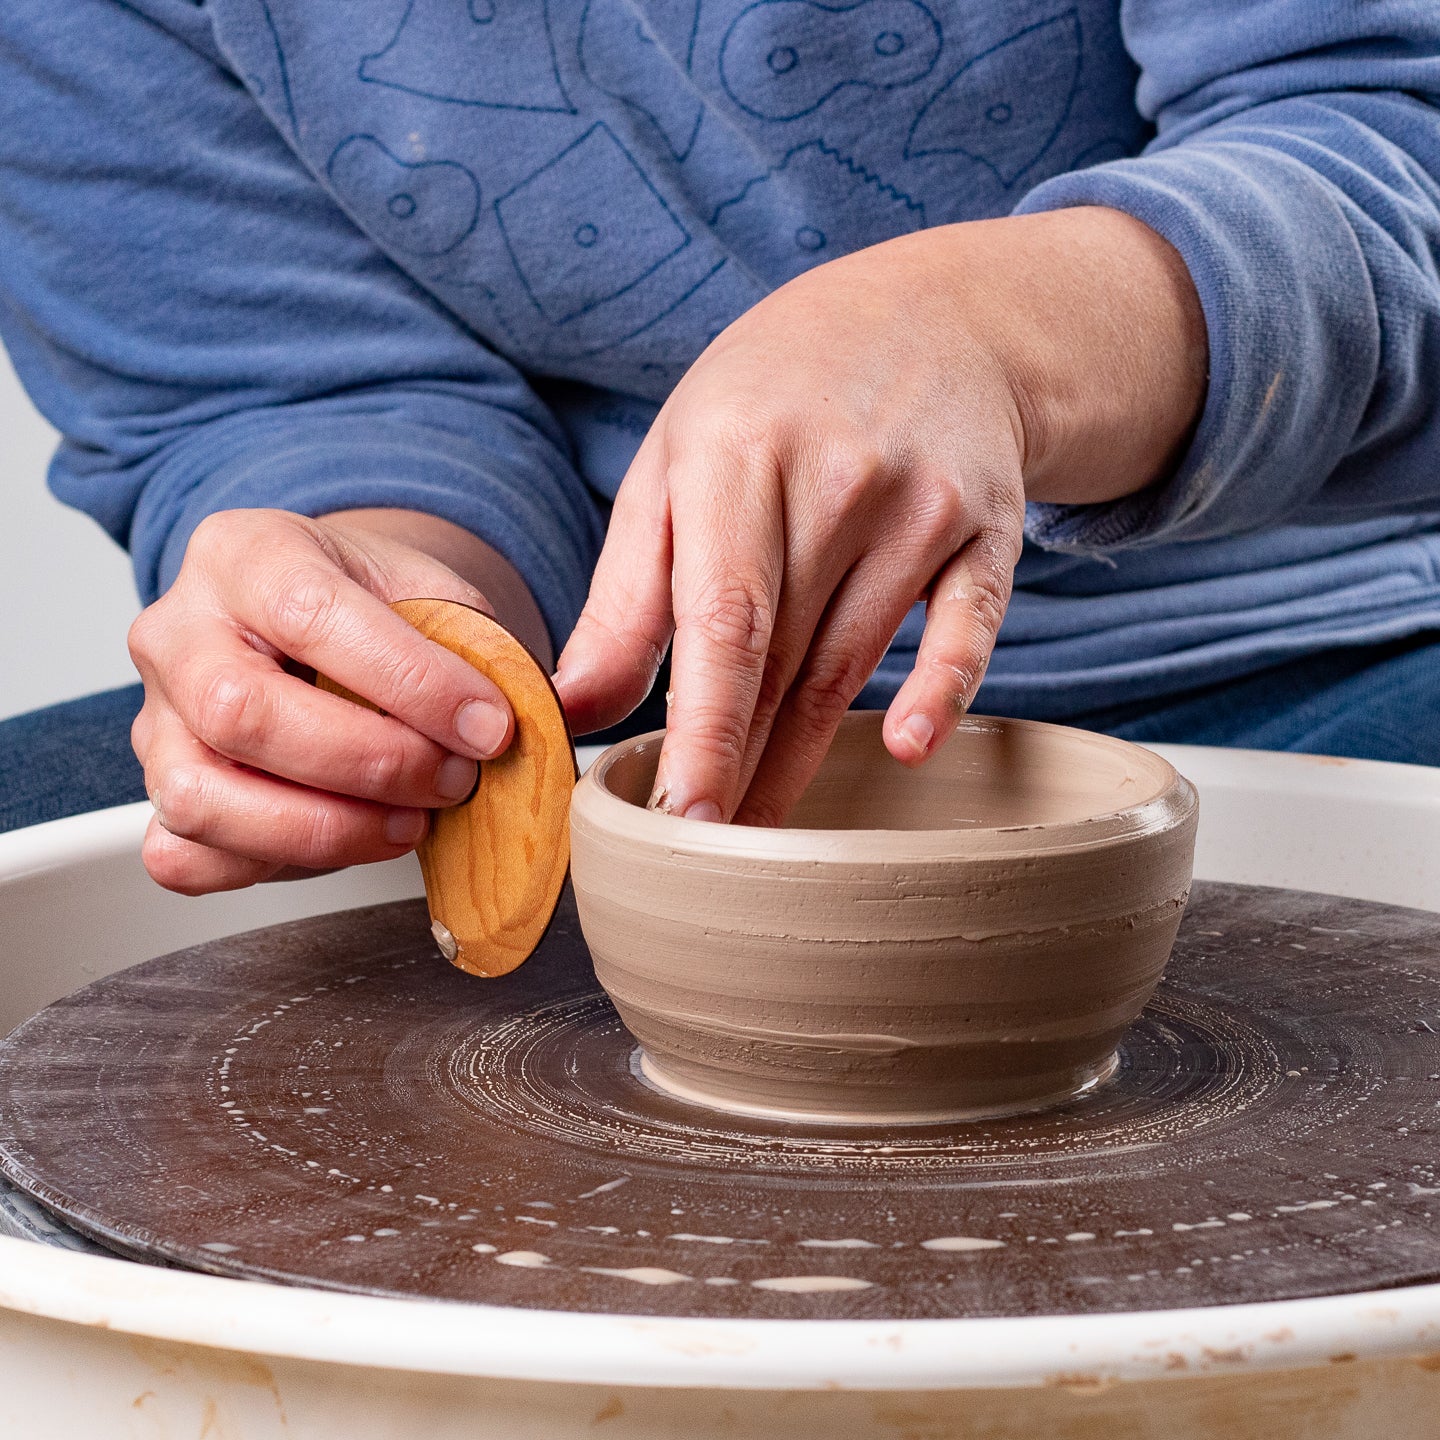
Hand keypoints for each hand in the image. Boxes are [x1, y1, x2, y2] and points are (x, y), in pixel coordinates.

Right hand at [129, 508, 545, 894]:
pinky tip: (348, 839)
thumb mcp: (429, 589)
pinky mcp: (158, 795)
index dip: (411, 684)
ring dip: (327, 829)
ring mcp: (155, 719)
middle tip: (453, 779)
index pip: (313, 614)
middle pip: (242, 712)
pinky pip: (185, 857)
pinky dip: (273, 865)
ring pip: (201, 797)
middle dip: (371, 764)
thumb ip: (472, 645)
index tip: (488, 726)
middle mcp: (178, 632)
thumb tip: (524, 726)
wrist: (321, 620)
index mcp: (247, 553)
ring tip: (410, 822)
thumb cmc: (373, 609)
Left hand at [556, 207, 1205, 824]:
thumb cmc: (772, 401)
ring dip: (801, 757)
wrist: (933, 315)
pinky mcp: (987, 529)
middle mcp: (837, 479)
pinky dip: (942, 688)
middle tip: (702, 858)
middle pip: (783, 658)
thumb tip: (570, 706)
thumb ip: (627, 589)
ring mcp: (922, 503)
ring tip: (758, 834)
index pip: (721, 620)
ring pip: (851, 661)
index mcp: (738, 458)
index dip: (700, 728)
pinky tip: (907, 747)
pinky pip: (968, 624)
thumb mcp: (678, 463)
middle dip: (739, 767)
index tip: (677, 820)